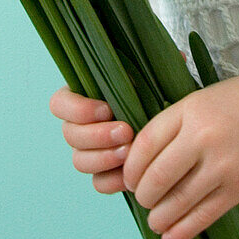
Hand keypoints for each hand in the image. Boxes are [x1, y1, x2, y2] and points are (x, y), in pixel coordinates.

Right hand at [48, 50, 188, 195]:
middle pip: (70, 135)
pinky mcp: (103, 173)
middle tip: (126, 131)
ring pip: (80, 161)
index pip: (59, 104)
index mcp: (80, 96)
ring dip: (104, 158)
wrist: (164, 123)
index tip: (107, 108)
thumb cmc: (151, 93)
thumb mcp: (149, 75)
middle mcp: (78, 125)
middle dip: (98, 135)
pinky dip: (113, 181)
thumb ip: (153, 65)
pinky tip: (131, 175)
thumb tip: (178, 55)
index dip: (78, 109)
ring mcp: (88, 151)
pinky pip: (98, 183)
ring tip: (130, 153)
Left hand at [122, 70, 238, 238]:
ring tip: (155, 219)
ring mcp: (221, 166)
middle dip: (143, 194)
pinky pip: (204, 216)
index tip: (129, 176)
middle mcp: (201, 138)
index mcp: (189, 111)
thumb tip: (148, 157)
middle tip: (142, 197)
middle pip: (156, 176)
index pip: (145, 143)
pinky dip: (183, 230)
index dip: (131, 166)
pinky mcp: (238, 188)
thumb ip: (175, 124)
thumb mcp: (200, 100)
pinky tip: (171, 235)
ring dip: (159, 216)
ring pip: (177, 201)